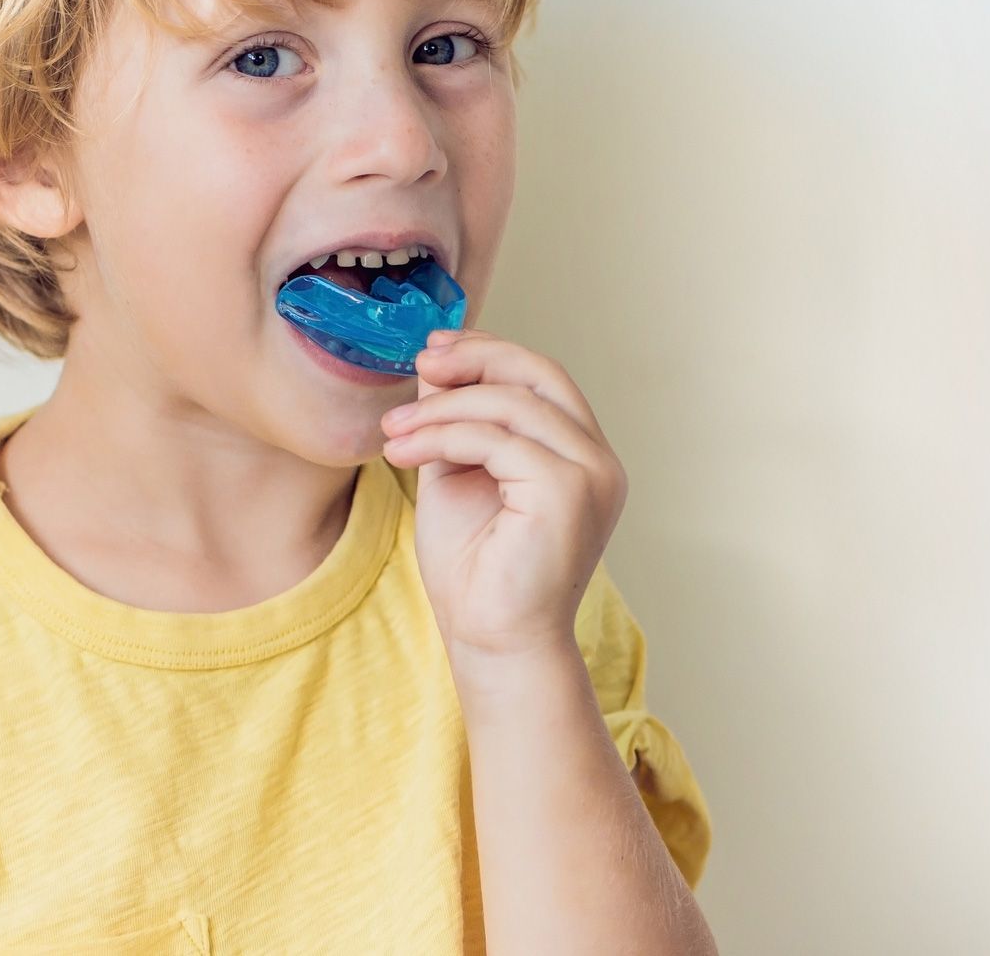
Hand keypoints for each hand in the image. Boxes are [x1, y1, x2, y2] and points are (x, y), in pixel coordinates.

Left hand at [379, 327, 629, 683]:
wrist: (489, 642)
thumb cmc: (474, 571)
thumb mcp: (456, 473)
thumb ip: (454, 420)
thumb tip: (435, 362)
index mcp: (579, 455)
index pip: (542, 377)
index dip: (489, 351)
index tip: (434, 347)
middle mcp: (598, 460)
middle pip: (539, 374)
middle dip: (475, 358)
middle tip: (419, 363)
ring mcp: (591, 474)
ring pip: (510, 404)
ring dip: (439, 409)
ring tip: (392, 432)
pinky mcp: (568, 492)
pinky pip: (496, 439)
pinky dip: (442, 437)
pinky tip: (401, 454)